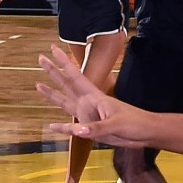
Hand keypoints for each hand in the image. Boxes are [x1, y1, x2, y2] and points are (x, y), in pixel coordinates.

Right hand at [36, 45, 156, 147]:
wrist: (143, 133)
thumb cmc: (134, 123)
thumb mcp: (116, 124)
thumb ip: (97, 127)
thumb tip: (79, 130)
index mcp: (95, 96)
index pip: (75, 75)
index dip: (64, 62)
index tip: (53, 48)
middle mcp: (88, 103)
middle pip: (66, 84)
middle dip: (53, 71)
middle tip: (40, 58)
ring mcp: (87, 115)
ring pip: (65, 103)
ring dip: (52, 95)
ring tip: (38, 85)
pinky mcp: (89, 128)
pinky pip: (71, 128)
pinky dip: (61, 128)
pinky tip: (51, 127)